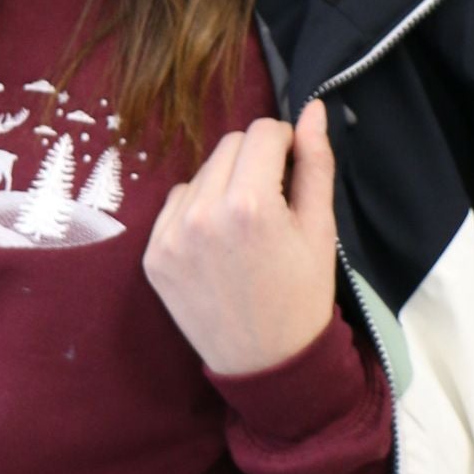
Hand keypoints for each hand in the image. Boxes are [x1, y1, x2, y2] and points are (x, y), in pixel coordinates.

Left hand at [141, 96, 337, 375]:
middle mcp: (202, 215)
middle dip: (254, 161)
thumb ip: (315, 162)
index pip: (261, 132)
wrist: (268, 364)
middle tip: (272, 200)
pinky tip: (219, 242)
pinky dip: (197, 210)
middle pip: (228, 145)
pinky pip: (175, 204)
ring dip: (224, 184)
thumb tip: (314, 108)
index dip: (284, 143)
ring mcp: (171, 236)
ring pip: (200, 172)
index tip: (292, 168)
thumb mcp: (320, 228)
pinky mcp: (153, 255)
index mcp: (249, 206)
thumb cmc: (303, 295)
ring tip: (245, 226)